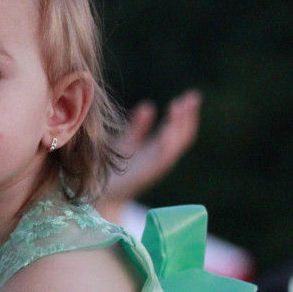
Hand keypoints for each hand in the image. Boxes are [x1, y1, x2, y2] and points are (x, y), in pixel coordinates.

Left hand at [97, 90, 200, 221]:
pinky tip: (167, 130)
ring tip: (180, 107)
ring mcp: (154, 168)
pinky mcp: (144, 176)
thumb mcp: (127, 143)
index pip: (177, 130)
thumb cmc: (113, 170)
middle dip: (188, 117)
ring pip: (175, 147)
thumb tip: (148, 106)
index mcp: (157, 151)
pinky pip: (160, 161)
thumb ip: (139, 127)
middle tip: (193, 97)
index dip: (185, 114)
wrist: (99, 194)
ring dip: (179, 127)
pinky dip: (166, 146)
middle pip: (181, 137)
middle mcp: (159, 159)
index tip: (188, 96)